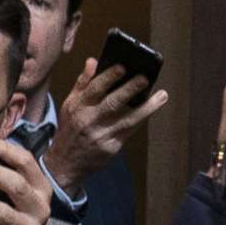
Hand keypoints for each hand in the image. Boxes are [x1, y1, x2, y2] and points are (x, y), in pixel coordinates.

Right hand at [44, 57, 170, 193]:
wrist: (64, 163)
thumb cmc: (70, 129)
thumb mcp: (70, 105)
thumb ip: (82, 83)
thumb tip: (93, 61)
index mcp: (78, 106)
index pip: (94, 88)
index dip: (109, 76)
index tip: (123, 66)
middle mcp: (89, 120)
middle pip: (112, 103)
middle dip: (130, 90)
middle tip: (145, 78)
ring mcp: (101, 135)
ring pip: (128, 119)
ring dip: (147, 107)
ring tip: (161, 95)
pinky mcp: (111, 148)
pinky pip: (130, 131)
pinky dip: (142, 119)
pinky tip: (153, 108)